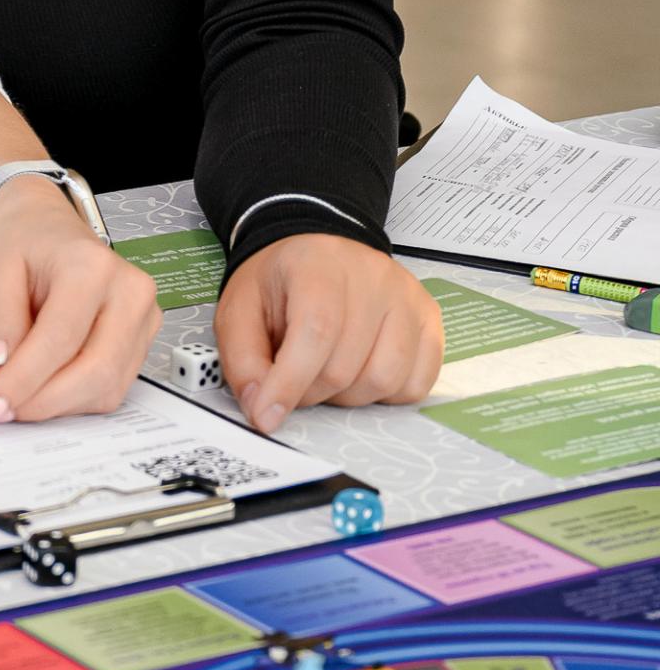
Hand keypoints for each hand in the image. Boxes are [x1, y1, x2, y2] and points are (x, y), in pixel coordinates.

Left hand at [0, 184, 158, 422]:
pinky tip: (46, 385)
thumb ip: (0, 322)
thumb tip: (1, 372)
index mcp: (91, 266)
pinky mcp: (143, 341)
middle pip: (94, 371)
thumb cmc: (25, 247)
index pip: (60, 339)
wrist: (48, 230)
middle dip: (43, 402)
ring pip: (107, 387)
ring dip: (58, 404)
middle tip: (1, 411)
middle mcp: (129, 291)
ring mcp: (144, 318)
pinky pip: (112, 388)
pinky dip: (74, 398)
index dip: (23, 381)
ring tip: (19, 394)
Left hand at [216, 233, 443, 431]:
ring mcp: (408, 298)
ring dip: (348, 396)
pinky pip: (415, 384)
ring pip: (383, 380)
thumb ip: (243, 361)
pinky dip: (385, 394)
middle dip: (310, 392)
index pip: (315, 332)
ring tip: (327, 373)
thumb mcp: (240, 311)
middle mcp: (373, 276)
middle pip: (345, 366)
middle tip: (293, 380)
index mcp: (320, 264)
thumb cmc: (281, 283)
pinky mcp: (429, 320)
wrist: (315, 255)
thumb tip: (261, 410)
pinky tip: (361, 371)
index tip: (268, 414)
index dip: (289, 382)